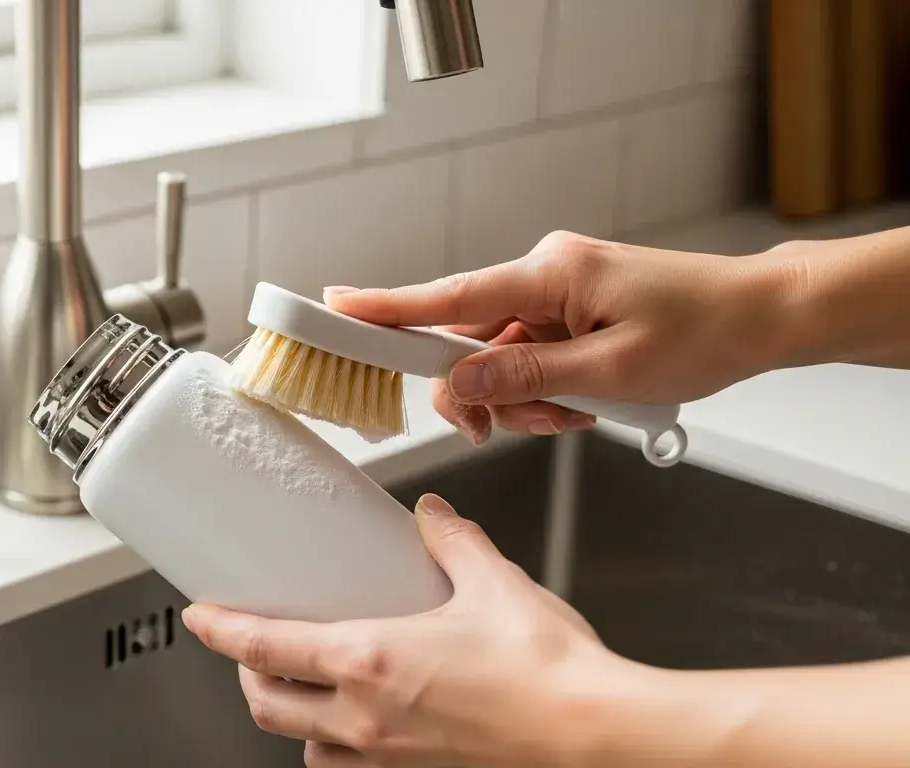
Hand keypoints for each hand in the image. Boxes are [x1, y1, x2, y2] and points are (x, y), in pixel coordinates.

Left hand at [181, 494, 630, 767]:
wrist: (598, 736)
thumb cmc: (548, 671)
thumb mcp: (493, 581)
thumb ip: (452, 542)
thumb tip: (432, 518)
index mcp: (370, 660)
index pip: (265, 646)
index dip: (221, 630)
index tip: (199, 616)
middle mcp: (367, 717)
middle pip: (268, 705)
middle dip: (246, 677)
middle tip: (250, 651)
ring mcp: (391, 757)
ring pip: (307, 747)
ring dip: (293, 719)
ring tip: (304, 691)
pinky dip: (339, 752)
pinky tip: (360, 728)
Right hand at [324, 231, 779, 444]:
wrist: (765, 317)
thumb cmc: (705, 331)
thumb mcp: (612, 371)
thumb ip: (525, 377)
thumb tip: (460, 383)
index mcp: (548, 273)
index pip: (449, 297)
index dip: (387, 308)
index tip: (334, 308)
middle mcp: (543, 275)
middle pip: (470, 342)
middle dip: (485, 392)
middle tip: (507, 427)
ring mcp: (557, 295)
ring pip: (501, 361)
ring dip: (526, 399)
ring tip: (579, 412)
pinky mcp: (570, 313)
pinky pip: (531, 359)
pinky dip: (548, 391)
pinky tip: (585, 403)